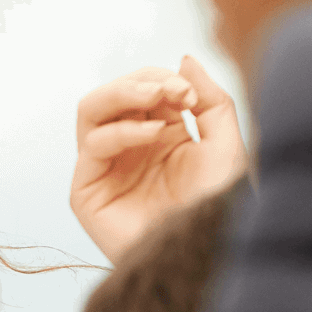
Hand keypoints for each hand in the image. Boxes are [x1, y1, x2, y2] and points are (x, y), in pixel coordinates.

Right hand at [71, 55, 246, 263]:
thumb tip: (182, 58)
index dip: (163, 81)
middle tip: (172, 90)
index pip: (142, 90)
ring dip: (123, 94)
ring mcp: (105, 170)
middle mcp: (127, 151)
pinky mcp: (87, 193)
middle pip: (112, 95)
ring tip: (157, 97)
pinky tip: (154, 136)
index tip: (190, 94)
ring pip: (91, 111)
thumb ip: (209, 98)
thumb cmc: (218, 208)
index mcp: (156, 137)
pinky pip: (92, 146)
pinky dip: (121, 132)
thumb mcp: (224, 143)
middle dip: (141, 82)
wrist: (206, 254)